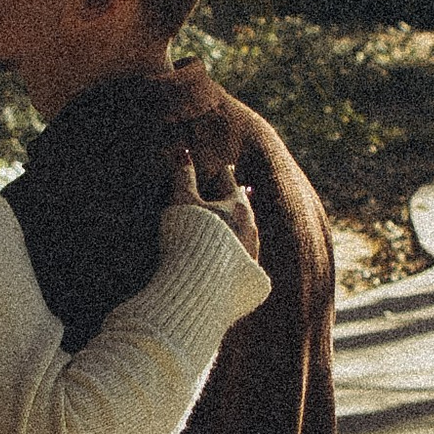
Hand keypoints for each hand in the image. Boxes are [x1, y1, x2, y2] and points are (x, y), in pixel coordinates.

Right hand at [167, 143, 259, 264]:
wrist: (202, 282)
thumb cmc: (192, 234)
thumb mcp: (183, 201)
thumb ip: (184, 176)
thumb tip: (183, 151)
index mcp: (236, 206)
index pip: (229, 184)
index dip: (225, 175)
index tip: (228, 168)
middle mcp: (249, 227)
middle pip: (244, 207)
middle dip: (240, 199)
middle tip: (244, 189)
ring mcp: (250, 252)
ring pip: (249, 231)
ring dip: (244, 224)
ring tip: (243, 221)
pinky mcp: (247, 275)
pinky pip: (245, 256)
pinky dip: (240, 249)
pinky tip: (239, 254)